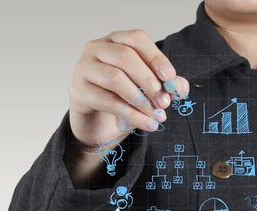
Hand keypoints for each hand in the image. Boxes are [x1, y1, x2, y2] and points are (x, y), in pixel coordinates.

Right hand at [69, 29, 188, 148]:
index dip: (156, 58)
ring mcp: (84, 68)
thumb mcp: (150, 91)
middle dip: (150, 81)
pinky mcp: (78, 90)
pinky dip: (132, 114)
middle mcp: (96, 49)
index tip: (170, 78)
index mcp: (116, 41)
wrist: (98, 126)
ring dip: (141, 99)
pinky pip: (108, 101)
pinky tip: (147, 124)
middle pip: (126, 56)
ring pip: (116, 78)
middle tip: (165, 102)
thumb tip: (178, 87)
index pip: (137, 39)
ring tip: (157, 115)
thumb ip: (167, 85)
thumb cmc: (124, 100)